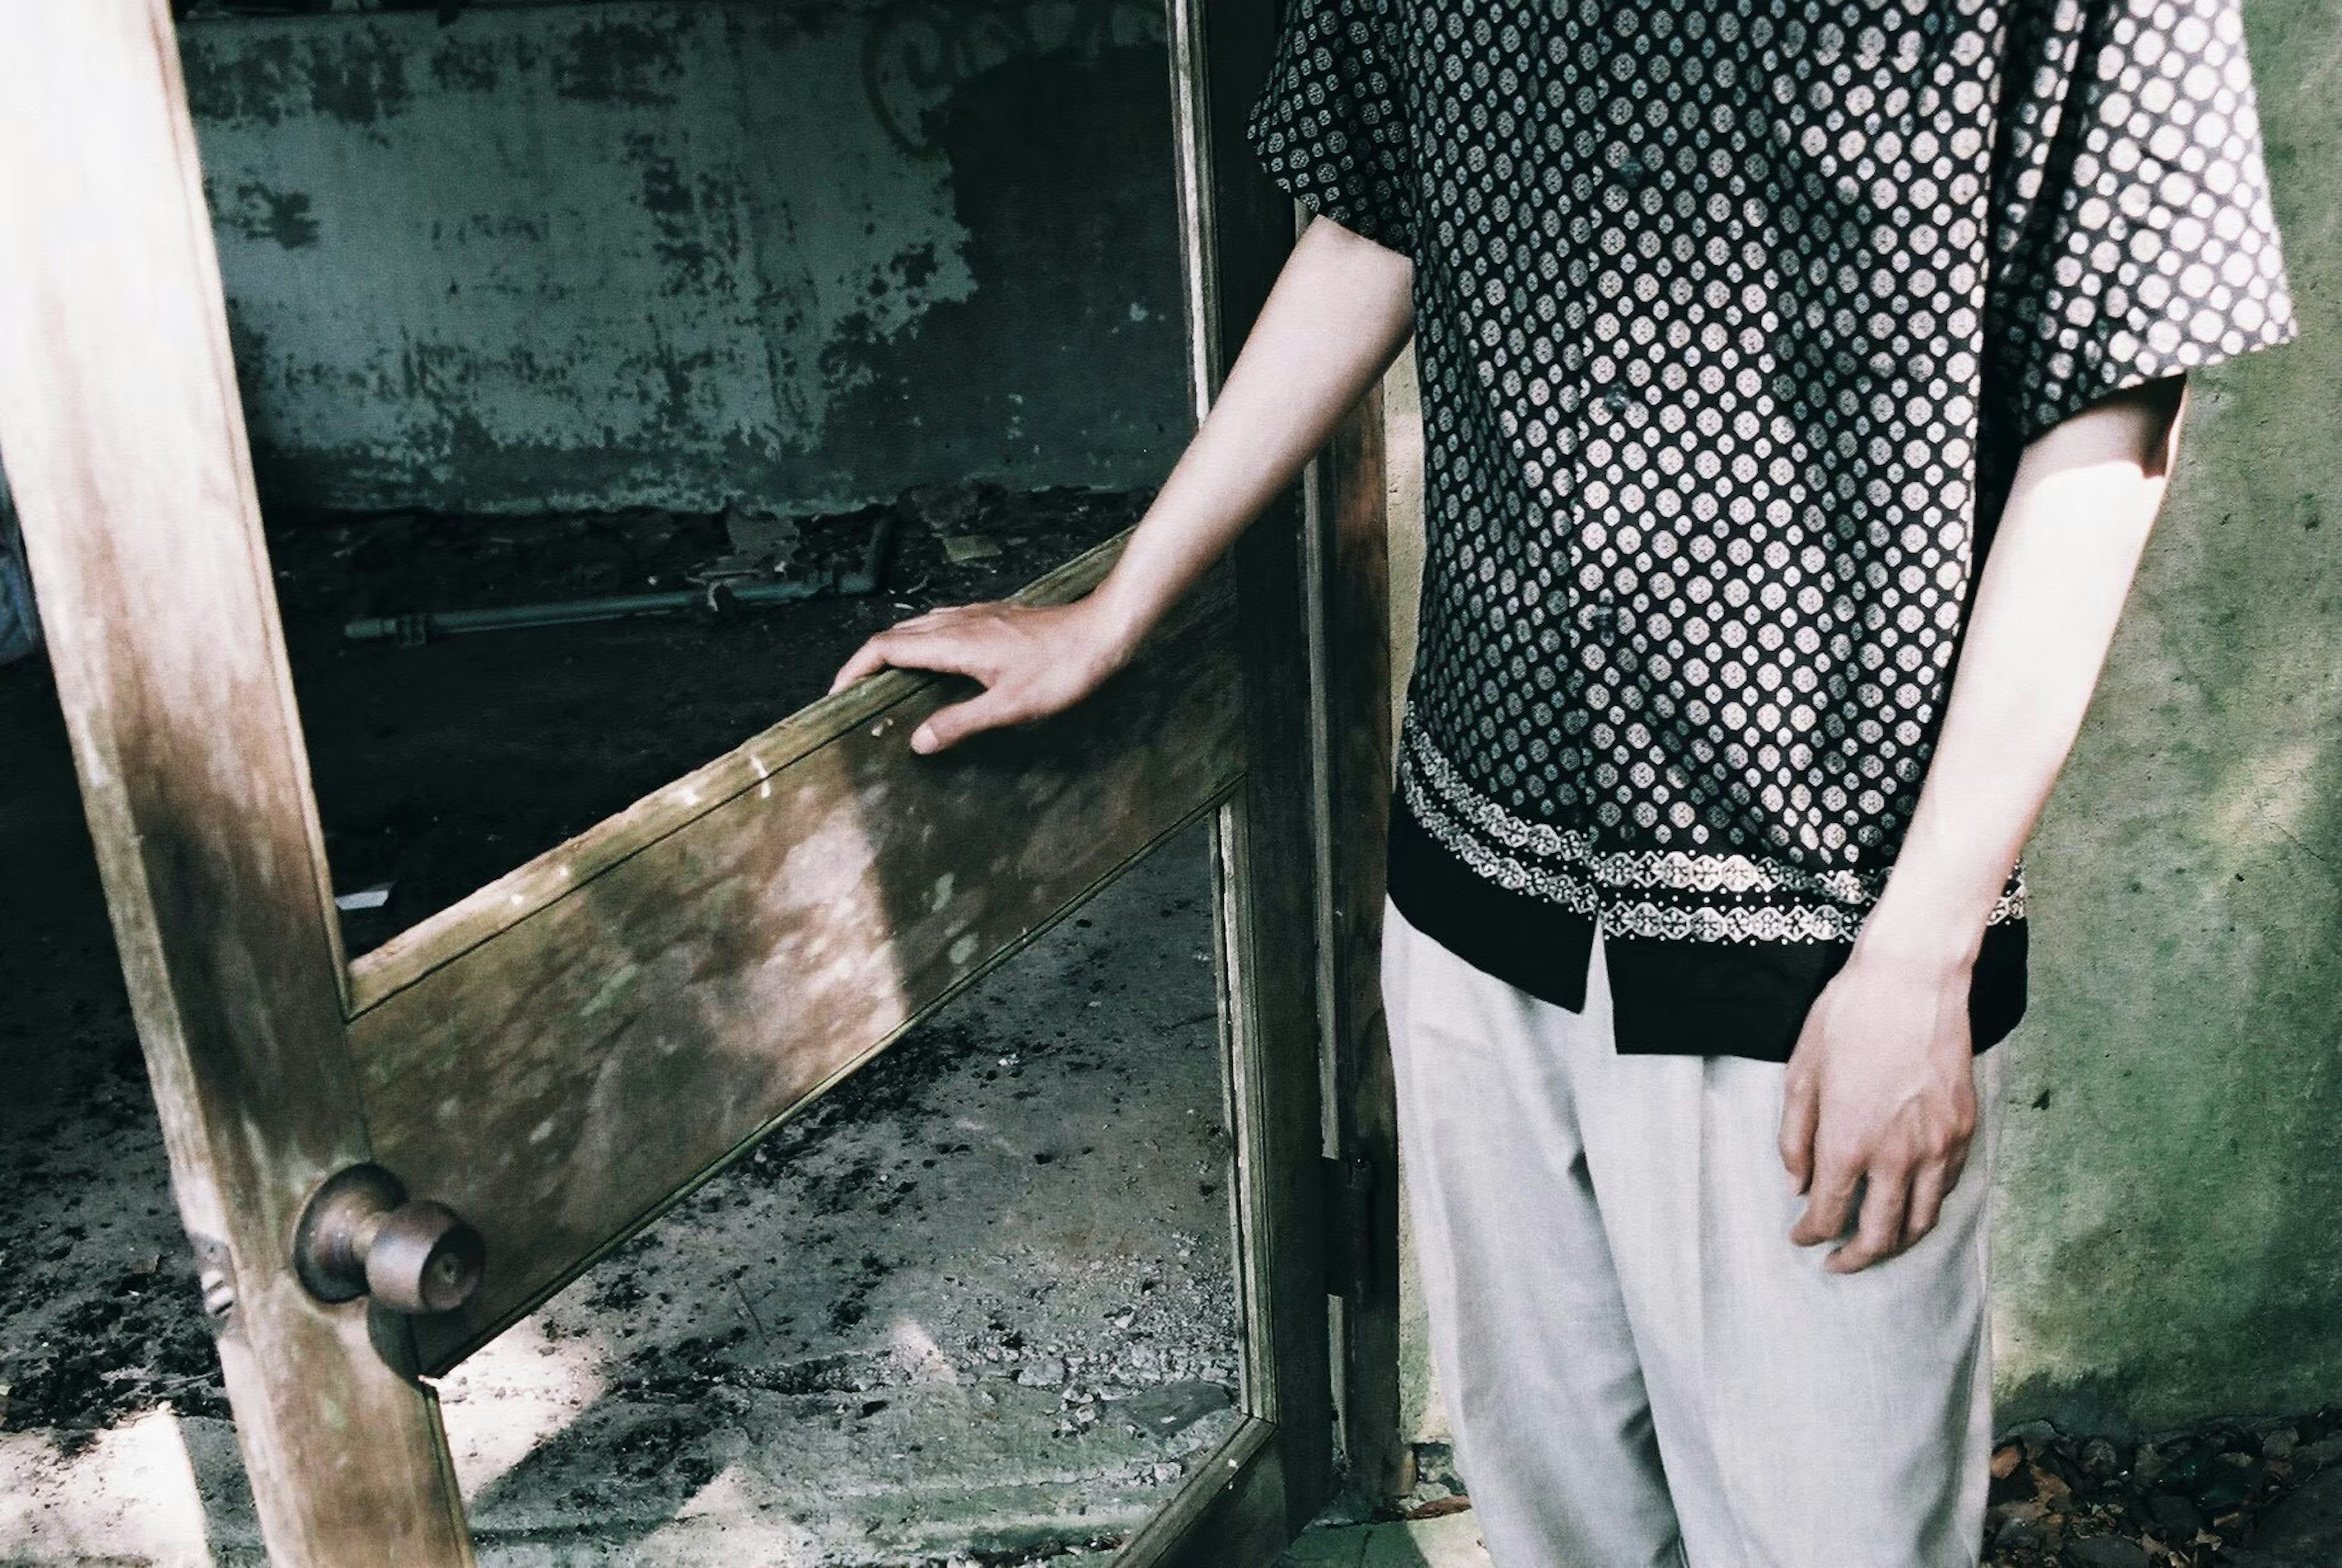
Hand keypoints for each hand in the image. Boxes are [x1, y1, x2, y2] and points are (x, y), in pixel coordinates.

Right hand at [827, 596, 1134, 753]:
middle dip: (867, 662)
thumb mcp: (1010, 706)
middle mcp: (958, 622)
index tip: (837, 694)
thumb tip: (918, 741)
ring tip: (885, 681)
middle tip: (854, 694)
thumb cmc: (1062, 669)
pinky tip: (934, 661)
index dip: (854, 668)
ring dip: (894, 650)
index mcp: (954, 642)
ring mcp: (976, 615)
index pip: (885, 647)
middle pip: (896, 635)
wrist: (1103, 630)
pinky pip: (941, 624)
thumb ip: (961, 723)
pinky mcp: (993, 616)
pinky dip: (921, 642)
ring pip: (918, 627)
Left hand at [1778, 944, 1979, 1273]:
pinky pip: (1948, 1188)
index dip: (1810, 1235)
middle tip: (1836, 1264)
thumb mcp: (1801, 1074)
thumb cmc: (1849, 1019)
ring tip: (1876, 1246)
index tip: (1798, 1238)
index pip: (1828, 1213)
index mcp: (1849, 1143)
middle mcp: (1898, 1156)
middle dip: (1855, 1258)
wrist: (1913, 980)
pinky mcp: (1965, 1130)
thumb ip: (1795, 1138)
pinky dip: (1927, 1208)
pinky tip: (1910, 1204)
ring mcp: (1939, 1146)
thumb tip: (1797, 1185)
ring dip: (1897, 1243)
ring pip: (1923, 1220)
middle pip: (1881, 1235)